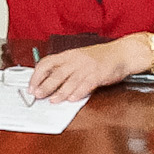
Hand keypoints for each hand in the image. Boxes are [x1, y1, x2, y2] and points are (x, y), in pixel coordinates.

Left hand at [22, 42, 138, 104]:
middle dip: (45, 85)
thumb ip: (65, 68)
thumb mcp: (79, 58)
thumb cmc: (100, 58)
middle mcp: (76, 59)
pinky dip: (78, 92)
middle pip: (57, 73)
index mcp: (69, 55)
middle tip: (38, 95)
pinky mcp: (99, 73)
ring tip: (52, 100)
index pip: (47, 62)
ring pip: (70, 80)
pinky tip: (72, 99)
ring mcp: (88, 66)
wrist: (122, 53)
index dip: (37, 75)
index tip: (31, 86)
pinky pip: (87, 84)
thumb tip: (47, 81)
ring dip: (60, 92)